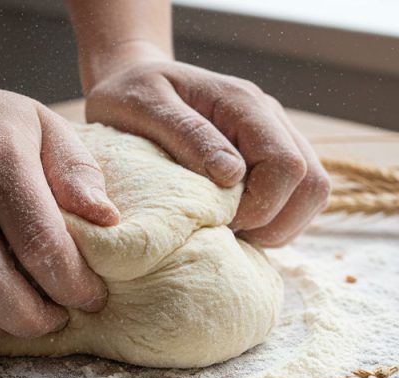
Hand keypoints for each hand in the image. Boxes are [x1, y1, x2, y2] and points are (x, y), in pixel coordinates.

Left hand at [85, 51, 329, 246]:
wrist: (131, 81)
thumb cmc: (130, 94)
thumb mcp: (145, 106)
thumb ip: (187, 134)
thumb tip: (231, 175)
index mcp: (242, 103)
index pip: (286, 164)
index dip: (261, 205)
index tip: (218, 220)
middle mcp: (268, 118)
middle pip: (312, 184)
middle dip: (274, 223)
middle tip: (226, 232)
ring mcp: (272, 137)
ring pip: (311, 194)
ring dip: (278, 226)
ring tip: (230, 231)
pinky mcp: (265, 156)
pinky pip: (294, 198)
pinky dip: (273, 222)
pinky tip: (235, 223)